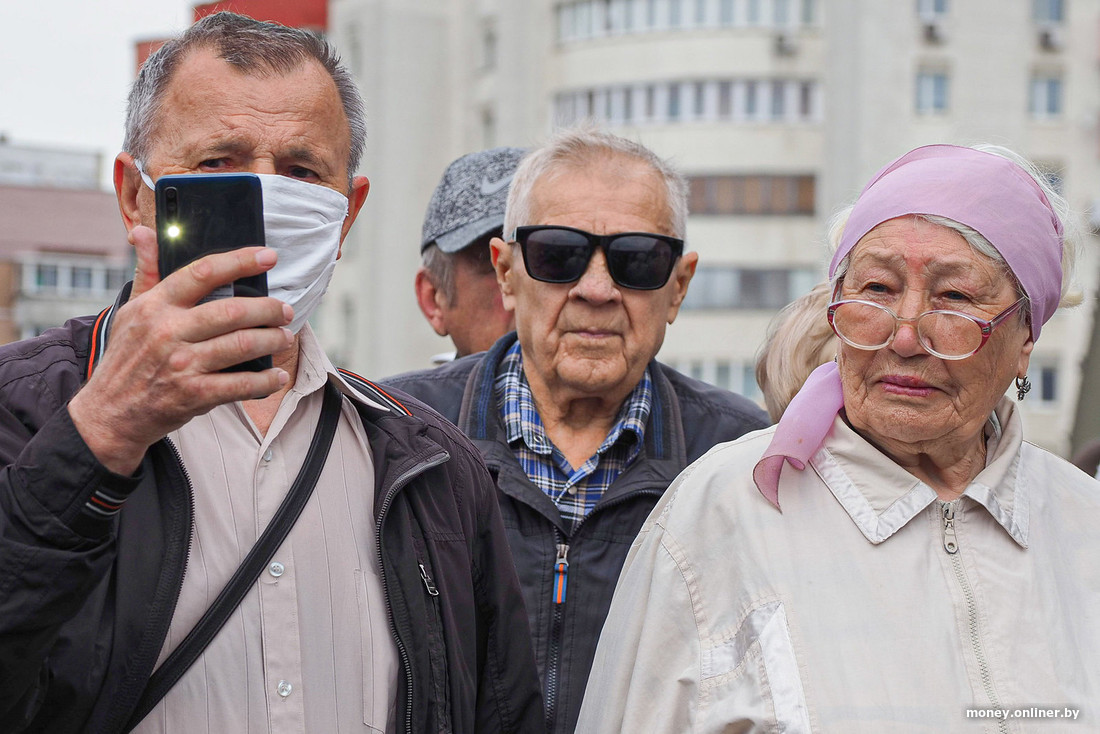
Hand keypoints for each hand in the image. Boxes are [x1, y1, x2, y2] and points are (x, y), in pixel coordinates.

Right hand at [69, 233, 293, 473]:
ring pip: (241, 345)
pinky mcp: (192, 395)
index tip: (268, 256)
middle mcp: (168, 331)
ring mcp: (181, 364)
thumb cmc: (126, 358)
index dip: (240, 261)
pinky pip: (239, 385)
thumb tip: (142, 231)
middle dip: (268, 309)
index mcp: (156, 306)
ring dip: (272, 340)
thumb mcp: (131, 311)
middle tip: (285, 310)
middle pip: (232, 311)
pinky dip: (265, 381)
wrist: (108, 413)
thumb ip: (147, 272)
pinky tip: (277, 376)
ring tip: (285, 337)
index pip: (203, 272)